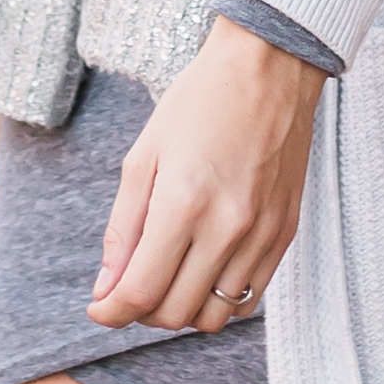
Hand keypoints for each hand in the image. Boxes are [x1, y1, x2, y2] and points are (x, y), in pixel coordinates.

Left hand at [93, 23, 324, 334]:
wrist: (270, 67)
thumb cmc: (199, 102)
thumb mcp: (143, 156)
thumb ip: (122, 228)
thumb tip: (106, 287)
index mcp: (183, 204)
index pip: (141, 291)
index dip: (111, 312)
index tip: (99, 309)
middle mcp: (227, 227)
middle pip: (175, 312)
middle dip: (140, 312)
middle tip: (127, 288)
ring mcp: (262, 234)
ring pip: (215, 316)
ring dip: (181, 310)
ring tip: (166, 281)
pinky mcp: (285, 233)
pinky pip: (250, 298)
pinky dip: (219, 302)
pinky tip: (202, 275)